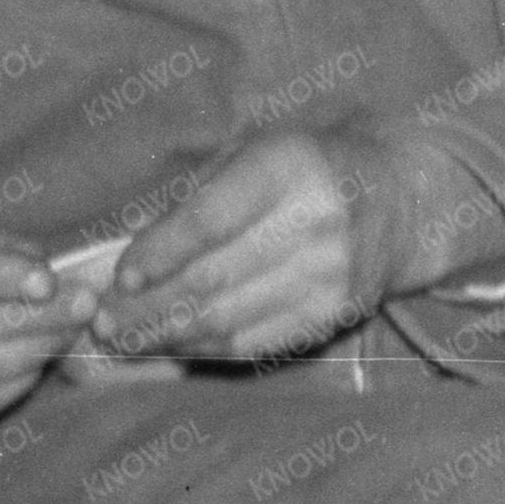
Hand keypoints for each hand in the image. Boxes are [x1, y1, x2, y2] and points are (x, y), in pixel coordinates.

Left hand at [83, 131, 420, 370]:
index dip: (158, 254)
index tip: (120, 277)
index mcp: (291, 166)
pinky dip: (204, 349)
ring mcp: (331, 273)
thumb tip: (128, 248)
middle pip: (212, 277)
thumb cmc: (306, 171)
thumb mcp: (253, 154)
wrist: (400, 201)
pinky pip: (254, 342)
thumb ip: (192, 196)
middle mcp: (318, 221)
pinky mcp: (336, 314)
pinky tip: (173, 345)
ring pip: (227, 318)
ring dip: (166, 334)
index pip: (209, 221)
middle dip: (147, 305)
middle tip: (104, 321)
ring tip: (125, 339)